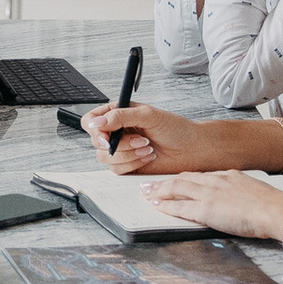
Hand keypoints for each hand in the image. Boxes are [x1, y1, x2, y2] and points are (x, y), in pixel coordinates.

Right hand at [84, 101, 216, 176]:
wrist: (191, 149)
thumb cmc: (175, 128)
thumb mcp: (148, 115)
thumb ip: (120, 116)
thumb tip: (97, 123)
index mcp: (118, 114)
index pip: (91, 121)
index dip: (94, 130)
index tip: (106, 137)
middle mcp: (117, 131)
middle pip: (96, 141)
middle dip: (120, 144)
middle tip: (140, 140)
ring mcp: (121, 149)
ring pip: (105, 158)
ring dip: (128, 154)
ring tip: (147, 147)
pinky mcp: (127, 165)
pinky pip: (116, 169)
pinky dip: (132, 164)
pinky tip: (147, 156)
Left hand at [143, 171, 282, 241]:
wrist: (275, 210)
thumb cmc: (272, 205)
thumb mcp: (255, 192)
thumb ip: (242, 193)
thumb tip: (239, 202)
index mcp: (229, 175)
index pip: (200, 176)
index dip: (185, 178)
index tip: (176, 180)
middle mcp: (216, 181)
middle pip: (184, 178)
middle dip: (166, 181)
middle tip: (152, 184)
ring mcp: (209, 194)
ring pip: (177, 188)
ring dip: (160, 190)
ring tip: (147, 192)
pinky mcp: (206, 209)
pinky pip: (180, 207)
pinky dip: (166, 205)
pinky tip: (157, 205)